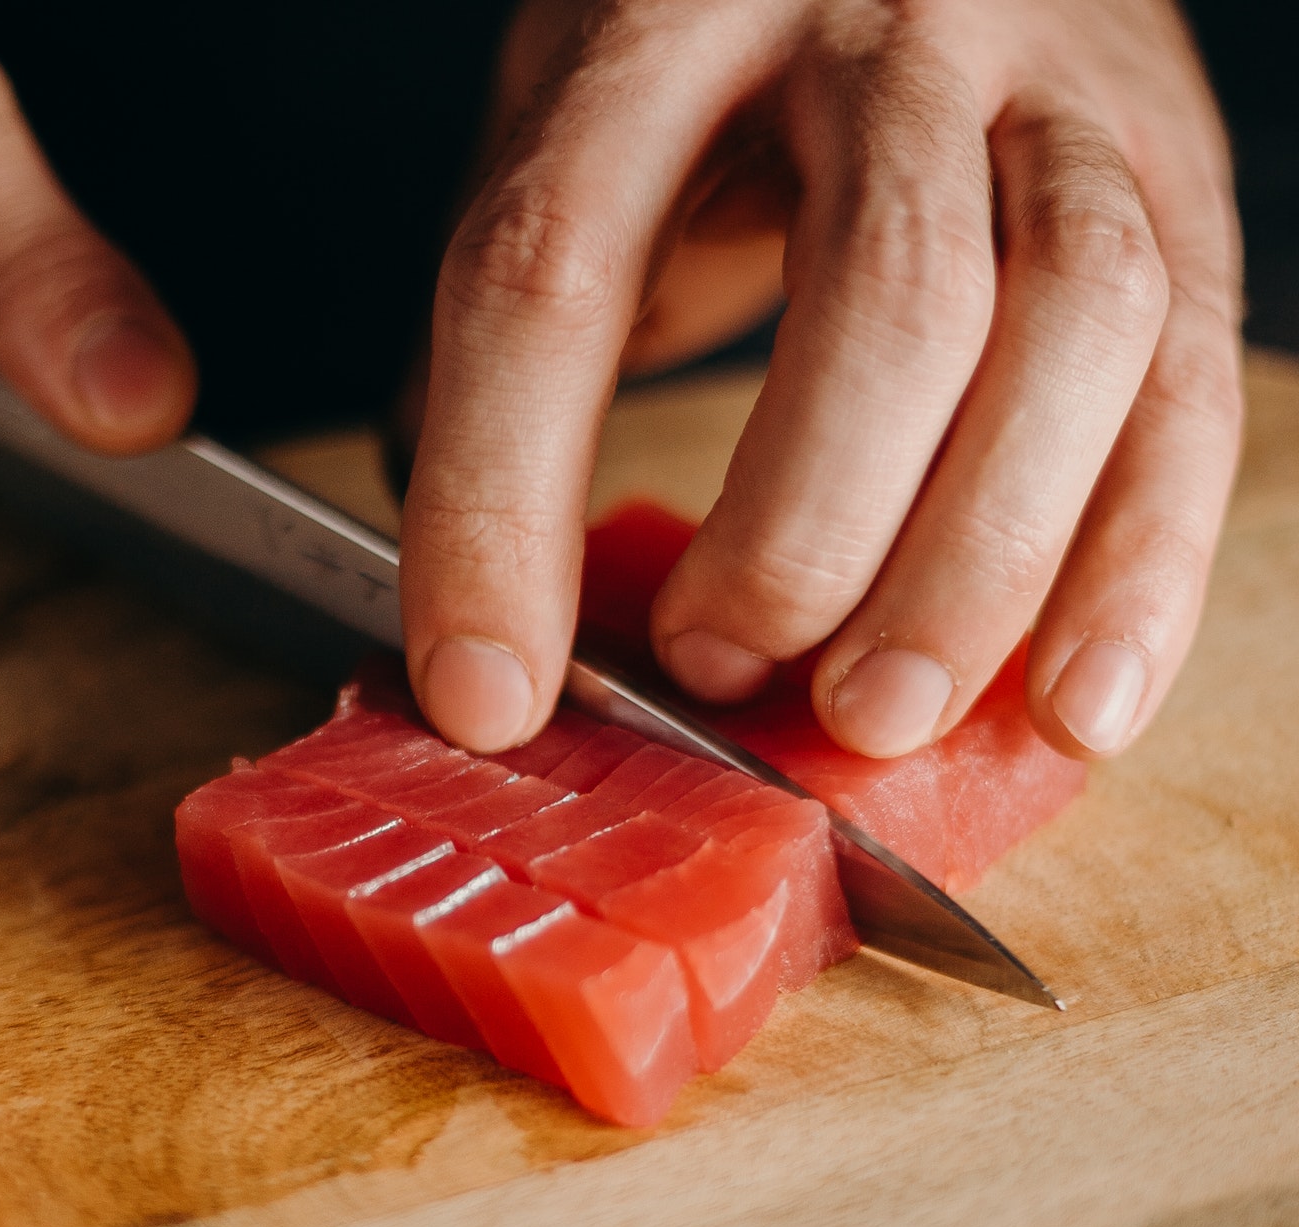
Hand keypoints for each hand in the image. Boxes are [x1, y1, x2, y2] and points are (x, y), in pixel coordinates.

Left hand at [401, 0, 1241, 761]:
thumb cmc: (711, 46)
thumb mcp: (572, 133)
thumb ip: (508, 333)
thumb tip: (474, 595)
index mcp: (665, 23)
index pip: (556, 270)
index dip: (502, 502)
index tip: (482, 689)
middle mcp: (884, 33)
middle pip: (882, 299)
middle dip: (801, 539)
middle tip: (722, 674)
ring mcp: (1057, 93)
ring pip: (1071, 327)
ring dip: (978, 565)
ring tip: (873, 717)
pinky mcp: (1176, 170)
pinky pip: (1192, 381)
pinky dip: (1142, 564)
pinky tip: (1070, 700)